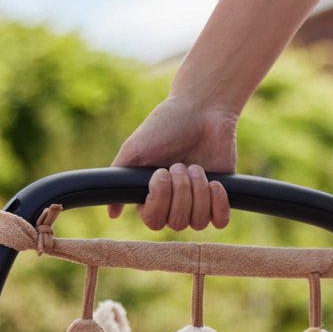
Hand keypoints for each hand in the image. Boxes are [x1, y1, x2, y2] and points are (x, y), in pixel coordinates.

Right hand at [108, 96, 235, 230]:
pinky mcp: (220, 197)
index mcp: (153, 196)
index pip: (154, 221)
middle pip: (177, 223)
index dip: (160, 200)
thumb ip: (119, 179)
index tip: (161, 173)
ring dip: (198, 192)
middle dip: (180, 191)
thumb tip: (111, 214)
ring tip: (197, 167)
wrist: (202, 108)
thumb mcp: (134, 149)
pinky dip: (218, 205)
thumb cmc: (165, 126)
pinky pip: (221, 221)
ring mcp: (198, 203)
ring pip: (199, 222)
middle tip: (180, 164)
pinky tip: (215, 184)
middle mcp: (174, 204)